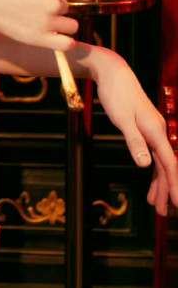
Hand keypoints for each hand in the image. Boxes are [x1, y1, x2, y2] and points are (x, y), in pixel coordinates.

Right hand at [0, 0, 94, 50]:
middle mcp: (55, 2)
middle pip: (71, 9)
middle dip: (59, 7)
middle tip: (38, 6)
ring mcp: (48, 22)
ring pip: (71, 26)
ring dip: (62, 24)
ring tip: (43, 21)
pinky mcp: (39, 38)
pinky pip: (66, 44)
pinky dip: (65, 42)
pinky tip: (56, 38)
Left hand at [93, 49, 177, 214]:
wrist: (114, 74)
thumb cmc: (117, 95)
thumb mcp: (122, 120)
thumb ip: (134, 143)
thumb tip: (146, 166)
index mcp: (156, 131)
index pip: (169, 164)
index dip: (175, 185)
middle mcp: (159, 132)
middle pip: (167, 166)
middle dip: (167, 190)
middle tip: (164, 212)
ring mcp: (154, 130)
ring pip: (161, 162)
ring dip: (159, 182)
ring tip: (155, 203)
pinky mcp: (146, 128)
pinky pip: (154, 153)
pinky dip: (152, 168)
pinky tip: (150, 178)